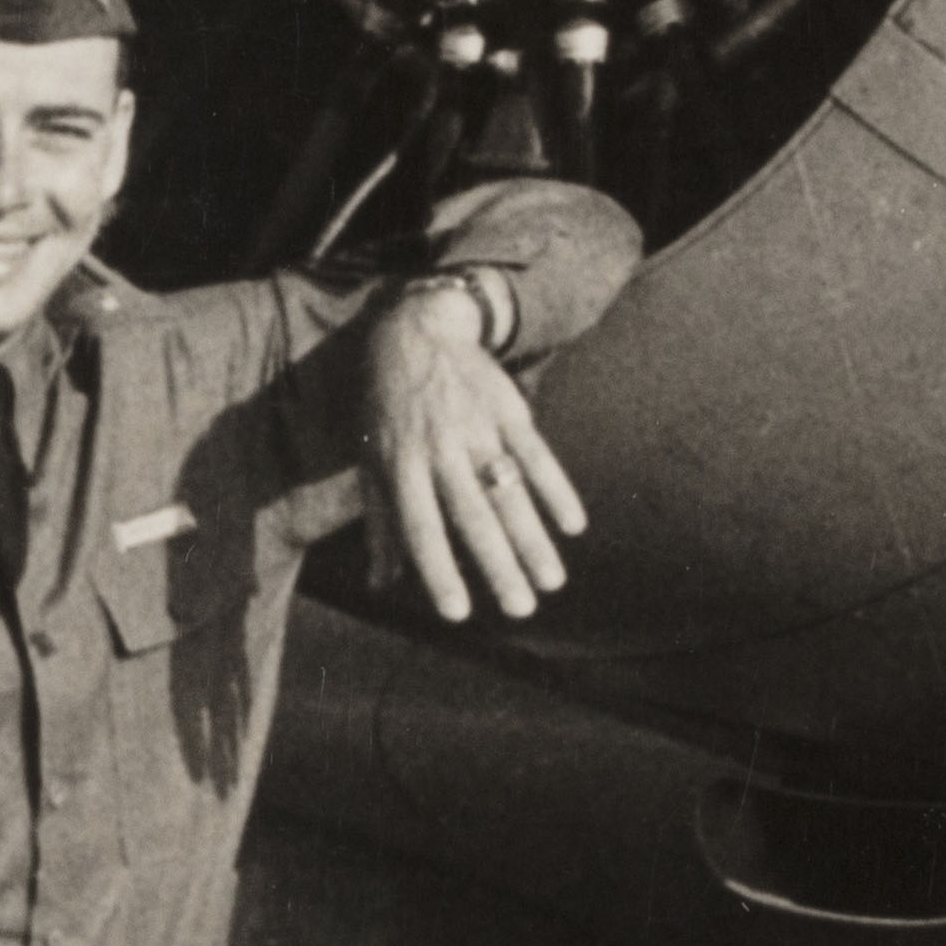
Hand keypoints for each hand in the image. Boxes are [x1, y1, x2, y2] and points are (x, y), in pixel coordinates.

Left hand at [359, 278, 590, 622]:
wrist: (416, 333)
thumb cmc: (387, 409)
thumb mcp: (371, 461)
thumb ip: (381, 524)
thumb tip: (380, 584)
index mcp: (400, 465)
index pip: (420, 527)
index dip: (437, 570)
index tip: (457, 613)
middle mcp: (439, 449)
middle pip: (472, 516)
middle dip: (498, 565)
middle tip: (521, 610)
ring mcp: (478, 428)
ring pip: (508, 492)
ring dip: (532, 539)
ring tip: (552, 583)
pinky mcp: (509, 409)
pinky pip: (537, 454)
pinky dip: (557, 489)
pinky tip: (573, 525)